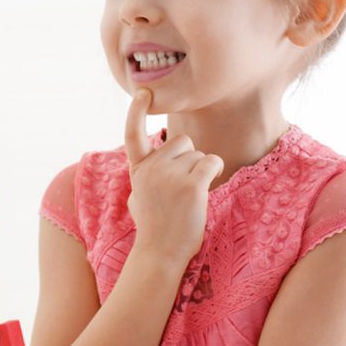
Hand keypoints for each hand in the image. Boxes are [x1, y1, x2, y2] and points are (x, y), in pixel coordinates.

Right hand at [124, 89, 223, 261]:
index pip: (132, 132)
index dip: (136, 111)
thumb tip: (148, 160)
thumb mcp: (138, 194)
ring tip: (188, 197)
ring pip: (198, 154)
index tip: (143, 92)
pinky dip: (213, 172)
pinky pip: (211, 162)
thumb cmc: (153, 225)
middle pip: (181, 141)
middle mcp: (151, 167)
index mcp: (137, 168)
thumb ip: (145, 173)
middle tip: (180, 186)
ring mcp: (171, 175)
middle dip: (187, 158)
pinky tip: (205, 190)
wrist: (160, 253)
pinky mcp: (192, 184)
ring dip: (200, 171)